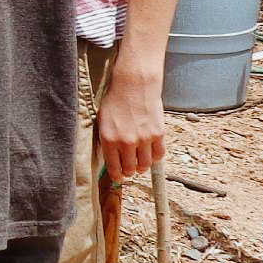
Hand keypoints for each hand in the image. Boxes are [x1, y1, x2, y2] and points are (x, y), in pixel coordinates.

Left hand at [97, 64, 166, 179]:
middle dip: (129, 172)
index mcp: (109, 140)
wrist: (133, 85)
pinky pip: (159, 155)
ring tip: (139, 163)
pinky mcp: (158, 134)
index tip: (118, 177)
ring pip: (145, 165)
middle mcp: (126, 142)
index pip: (114, 168)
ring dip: (142, 167)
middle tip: (129, 170)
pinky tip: (151, 154)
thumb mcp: (103, 121)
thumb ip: (107, 141)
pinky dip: (155, 158)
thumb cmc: (115, 100)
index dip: (116, 176)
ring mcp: (144, 139)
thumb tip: (111, 158)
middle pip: (130, 169)